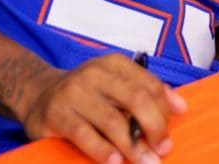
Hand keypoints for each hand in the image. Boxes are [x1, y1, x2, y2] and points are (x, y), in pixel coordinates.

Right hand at [17, 53, 186, 163]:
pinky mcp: (56, 114)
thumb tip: (180, 108)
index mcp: (114, 64)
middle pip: (135, 99)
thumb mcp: (115, 85)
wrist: (38, 94)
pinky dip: (102, 150)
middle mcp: (94, 74)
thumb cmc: (87, 95)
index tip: (172, 130)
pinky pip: (84, 134)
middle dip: (154, 127)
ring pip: (112, 120)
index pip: (148, 84)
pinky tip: (115, 162)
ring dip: (132, 146)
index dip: (165, 108)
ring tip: (145, 162)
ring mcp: (73, 93)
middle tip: (163, 149)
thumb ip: (145, 93)